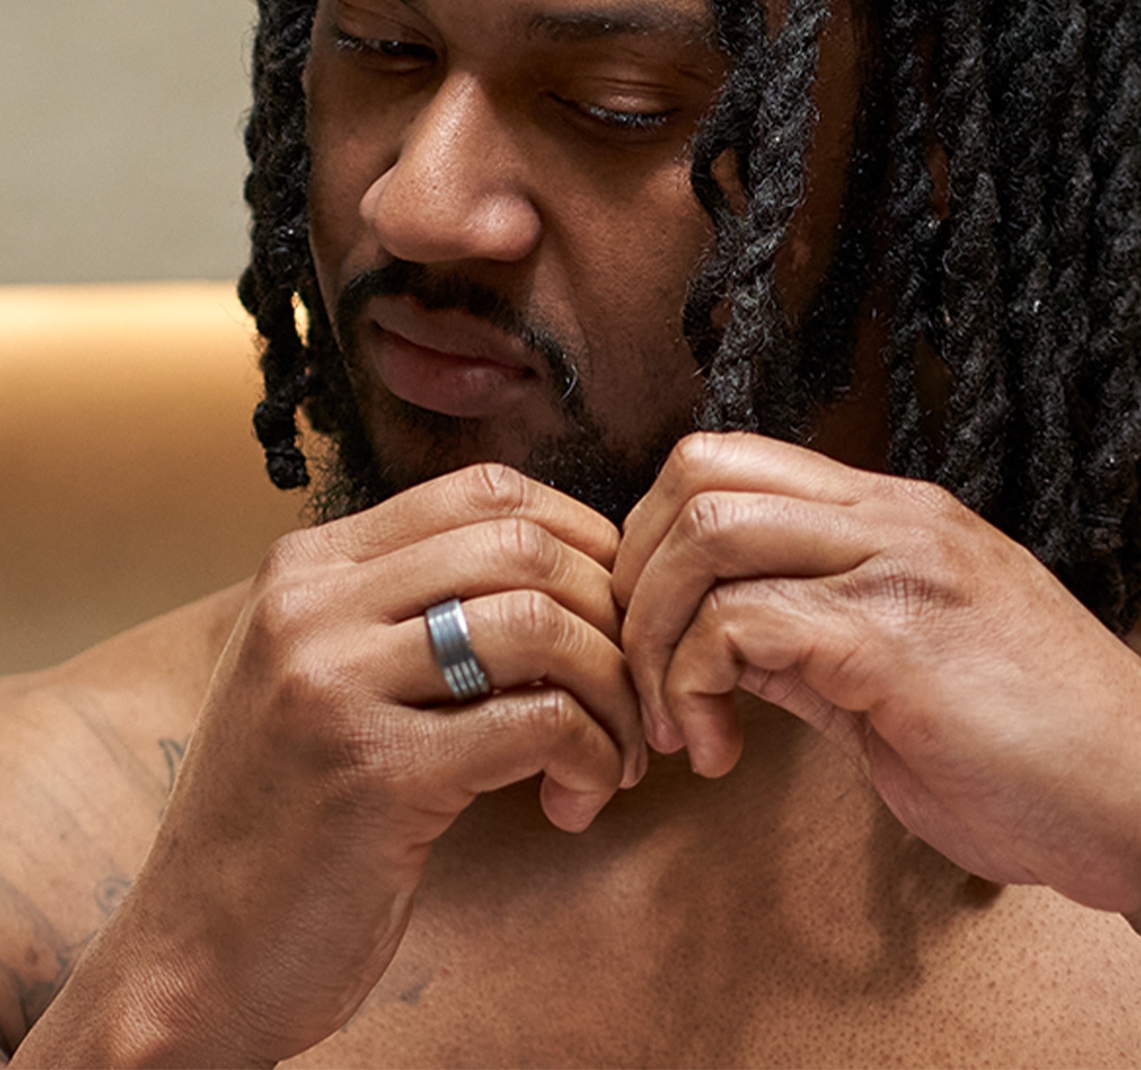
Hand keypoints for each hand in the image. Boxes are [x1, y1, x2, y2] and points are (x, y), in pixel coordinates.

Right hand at [50, 464, 644, 1067]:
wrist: (194, 961)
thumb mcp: (328, 676)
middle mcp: (312, 606)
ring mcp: (335, 684)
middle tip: (635, 687)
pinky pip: (537, 722)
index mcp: (307, 567)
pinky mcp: (374, 773)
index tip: (612, 607)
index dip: (578, 536)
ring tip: (618, 752)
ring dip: (612, 689)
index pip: (483, 491)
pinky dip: (591, 755)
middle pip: (523, 546)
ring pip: (540, 622)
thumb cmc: (294, 818)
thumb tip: (575, 568)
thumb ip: (413, 609)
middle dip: (610, 613)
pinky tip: (579, 798)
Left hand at [614, 432, 1140, 916]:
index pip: (728, 459)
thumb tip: (717, 646)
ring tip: (676, 728)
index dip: (657, 539)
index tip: (657, 640)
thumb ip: (814, 644)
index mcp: (898, 514)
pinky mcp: (897, 640)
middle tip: (643, 677)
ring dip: (655, 637)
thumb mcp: (904, 678)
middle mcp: (896, 516)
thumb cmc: (1043, 754)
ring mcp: (900, 566)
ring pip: (709, 532)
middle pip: (698, 471)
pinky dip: (696, 688)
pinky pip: (744, 621)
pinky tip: (718, 755)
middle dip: (636, 575)